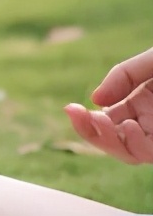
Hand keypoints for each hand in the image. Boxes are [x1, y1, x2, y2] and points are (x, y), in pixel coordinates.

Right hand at [65, 47, 152, 164]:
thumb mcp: (150, 62)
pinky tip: (129, 127)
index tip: (71, 108)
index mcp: (140, 103)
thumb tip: (95, 100)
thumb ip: (123, 75)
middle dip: (89, 131)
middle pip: (111, 140)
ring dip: (108, 140)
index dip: (84, 119)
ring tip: (100, 119)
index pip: (104, 121)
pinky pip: (147, 154)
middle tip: (75, 113)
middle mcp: (147, 122)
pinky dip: (134, 145)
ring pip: (126, 152)